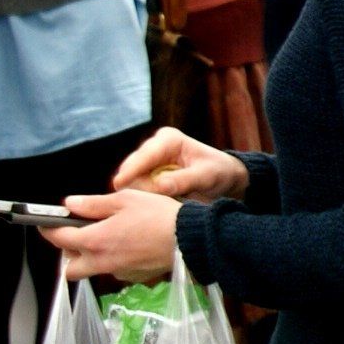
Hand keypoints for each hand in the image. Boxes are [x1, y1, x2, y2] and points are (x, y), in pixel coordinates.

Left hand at [46, 188, 180, 282]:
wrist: (190, 238)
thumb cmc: (159, 216)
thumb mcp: (125, 199)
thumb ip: (93, 204)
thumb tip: (70, 204)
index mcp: (95, 240)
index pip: (59, 239)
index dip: (48, 229)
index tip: (46, 223)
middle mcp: (102, 261)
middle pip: (69, 268)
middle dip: (67, 253)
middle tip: (78, 235)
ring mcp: (118, 271)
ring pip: (91, 270)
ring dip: (90, 257)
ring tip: (106, 238)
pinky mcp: (134, 276)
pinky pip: (114, 270)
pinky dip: (113, 259)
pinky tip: (128, 245)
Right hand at [112, 125, 246, 201]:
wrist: (224, 178)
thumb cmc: (219, 172)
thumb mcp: (207, 176)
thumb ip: (185, 180)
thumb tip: (160, 185)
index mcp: (169, 140)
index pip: (144, 155)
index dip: (131, 170)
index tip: (119, 184)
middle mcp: (153, 146)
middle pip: (131, 168)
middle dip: (137, 185)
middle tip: (155, 202)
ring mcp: (147, 161)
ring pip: (130, 179)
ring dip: (140, 193)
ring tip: (161, 202)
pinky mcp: (146, 174)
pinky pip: (135, 187)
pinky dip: (142, 196)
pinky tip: (155, 204)